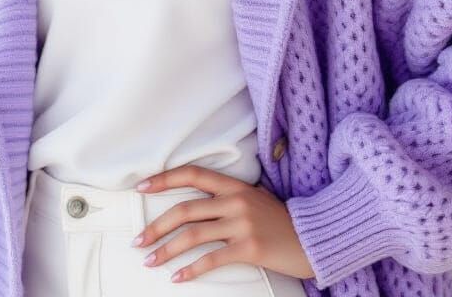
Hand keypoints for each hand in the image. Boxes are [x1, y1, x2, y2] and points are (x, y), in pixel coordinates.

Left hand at [131, 164, 314, 282]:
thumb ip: (227, 197)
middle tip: (139, 240)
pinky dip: (191, 270)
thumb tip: (195, 203)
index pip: (192, 175)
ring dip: (166, 250)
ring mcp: (241, 224)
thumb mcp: (253, 198)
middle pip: (185, 210)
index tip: (142, 187)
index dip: (164, 180)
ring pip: (192, 236)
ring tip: (150, 260)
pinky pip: (212, 260)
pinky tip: (178, 277)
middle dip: (156, 226)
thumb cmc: (280, 220)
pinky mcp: (248, 248)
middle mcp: (235, 201)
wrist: (312, 237)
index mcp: (234, 185)